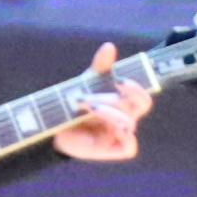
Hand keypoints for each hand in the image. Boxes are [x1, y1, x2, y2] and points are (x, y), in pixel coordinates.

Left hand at [52, 47, 150, 163]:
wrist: (54, 126)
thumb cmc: (75, 103)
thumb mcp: (87, 83)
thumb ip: (100, 67)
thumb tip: (109, 46)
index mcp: (123, 102)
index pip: (141, 95)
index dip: (137, 88)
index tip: (119, 79)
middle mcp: (125, 117)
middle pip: (141, 106)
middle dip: (125, 96)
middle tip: (108, 89)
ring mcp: (120, 134)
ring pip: (129, 123)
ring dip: (110, 112)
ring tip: (89, 105)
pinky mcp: (112, 149)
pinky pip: (129, 147)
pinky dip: (123, 135)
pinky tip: (109, 126)